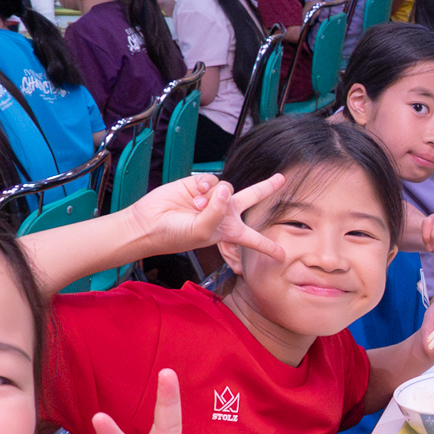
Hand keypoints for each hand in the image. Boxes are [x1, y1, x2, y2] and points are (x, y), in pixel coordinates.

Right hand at [135, 172, 286, 263]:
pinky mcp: (200, 185)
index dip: (269, 246)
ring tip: (196, 206)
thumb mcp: (203, 231)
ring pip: (228, 187)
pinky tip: (193, 195)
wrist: (149, 223)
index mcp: (229, 231)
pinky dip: (204, 188)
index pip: (254, 239)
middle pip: (251, 197)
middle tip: (281, 178)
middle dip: (267, 187)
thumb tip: (226, 188)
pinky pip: (212, 181)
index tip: (283, 255)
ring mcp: (213, 198)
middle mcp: (224, 213)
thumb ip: (218, 211)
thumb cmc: (175, 234)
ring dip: (214, 197)